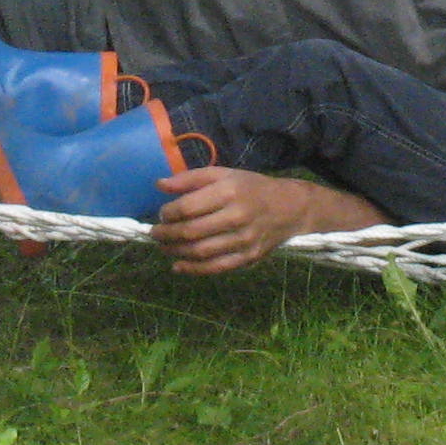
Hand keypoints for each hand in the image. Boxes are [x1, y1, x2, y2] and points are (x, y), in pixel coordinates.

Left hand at [149, 166, 377, 274]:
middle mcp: (237, 216)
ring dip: (176, 252)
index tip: (162, 214)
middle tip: (155, 234)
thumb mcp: (224, 174)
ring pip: (201, 252)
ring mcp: (244, 240)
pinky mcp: (249, 257)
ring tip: (164, 247)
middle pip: (191, 232)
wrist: (290, 208)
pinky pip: (216, 268)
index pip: (188, 207)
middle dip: (166, 235)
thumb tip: (159, 185)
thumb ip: (191, 178)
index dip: (168, 213)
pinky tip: (178, 266)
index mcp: (230, 191)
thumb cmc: (251, 188)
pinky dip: (193, 270)